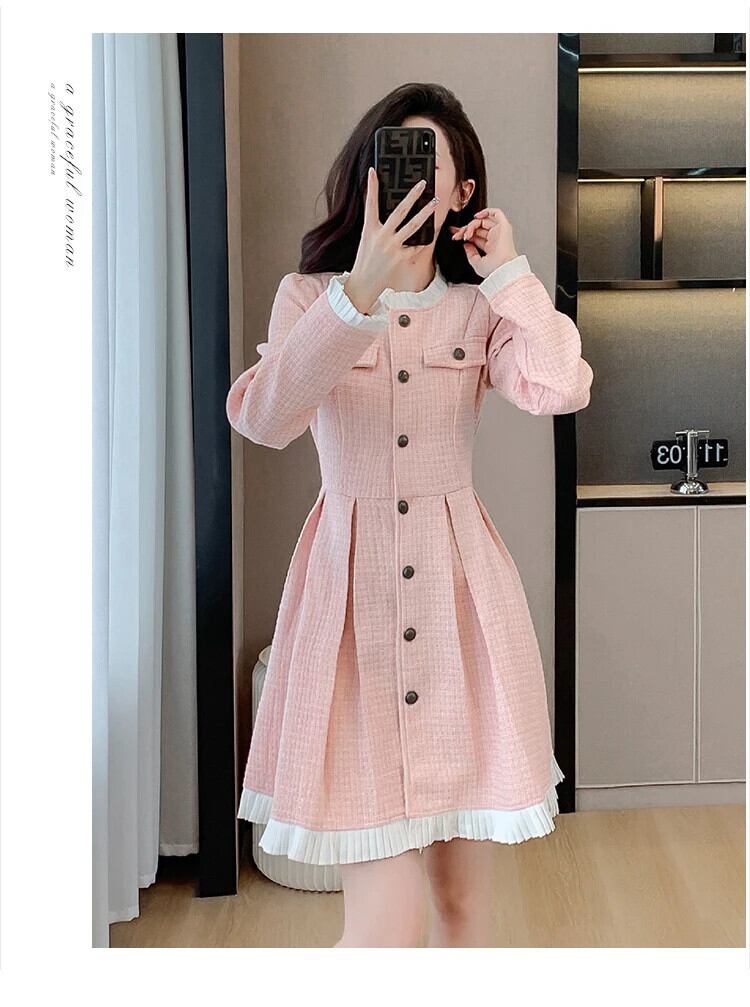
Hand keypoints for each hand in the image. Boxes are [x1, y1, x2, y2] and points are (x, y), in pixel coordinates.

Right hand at [344, 167, 439, 313]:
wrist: (364, 284)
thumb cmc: (366, 259)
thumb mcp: (366, 238)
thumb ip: (374, 222)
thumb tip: (379, 206)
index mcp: (369, 230)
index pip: (370, 204)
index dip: (371, 187)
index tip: (374, 171)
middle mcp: (382, 237)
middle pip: (400, 211)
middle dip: (413, 195)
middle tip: (423, 183)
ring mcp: (393, 248)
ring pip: (413, 226)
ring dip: (426, 212)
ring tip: (435, 202)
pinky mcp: (402, 258)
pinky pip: (417, 245)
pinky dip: (425, 238)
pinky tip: (433, 229)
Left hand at [449, 207, 518, 278]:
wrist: (502, 269)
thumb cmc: (494, 270)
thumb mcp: (477, 264)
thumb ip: (471, 254)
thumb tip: (466, 245)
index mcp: (490, 248)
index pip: (476, 236)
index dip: (464, 233)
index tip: (455, 235)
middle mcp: (495, 239)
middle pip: (478, 227)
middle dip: (465, 229)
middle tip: (457, 235)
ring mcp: (499, 232)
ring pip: (483, 221)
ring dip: (471, 225)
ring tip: (467, 234)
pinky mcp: (504, 226)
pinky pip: (496, 213)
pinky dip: (486, 212)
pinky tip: (476, 217)